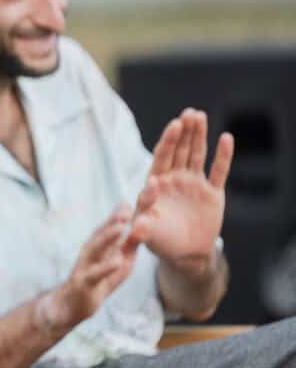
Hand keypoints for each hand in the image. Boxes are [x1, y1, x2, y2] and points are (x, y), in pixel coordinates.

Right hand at [41, 205, 140, 328]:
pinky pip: (95, 273)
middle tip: (140, 195)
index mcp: (106, 239)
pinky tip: (117, 261)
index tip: (155, 183)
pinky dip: (106, 267)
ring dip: (109, 234)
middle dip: (125, 211)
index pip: (124, 219)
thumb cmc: (100, 277)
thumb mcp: (122, 258)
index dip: (139, 203)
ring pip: (98, 246)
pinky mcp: (84, 281)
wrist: (73, 303)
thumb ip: (132, 239)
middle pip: (110, 226)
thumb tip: (141, 214)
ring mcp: (88, 262)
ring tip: (122, 224)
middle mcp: (95, 246)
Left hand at [133, 109, 233, 276]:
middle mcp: (175, 179)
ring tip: (199, 116)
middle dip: (184, 132)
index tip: (174, 125)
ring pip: (197, 155)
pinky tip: (226, 137)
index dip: (168, 141)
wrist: (184, 254)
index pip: (162, 157)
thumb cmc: (160, 241)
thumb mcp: (147, 234)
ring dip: (199, 136)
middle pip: (179, 151)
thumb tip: (140, 219)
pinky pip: (219, 171)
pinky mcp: (212, 193)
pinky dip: (223, 156)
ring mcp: (194, 184)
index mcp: (156, 184)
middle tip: (189, 113)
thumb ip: (143, 226)